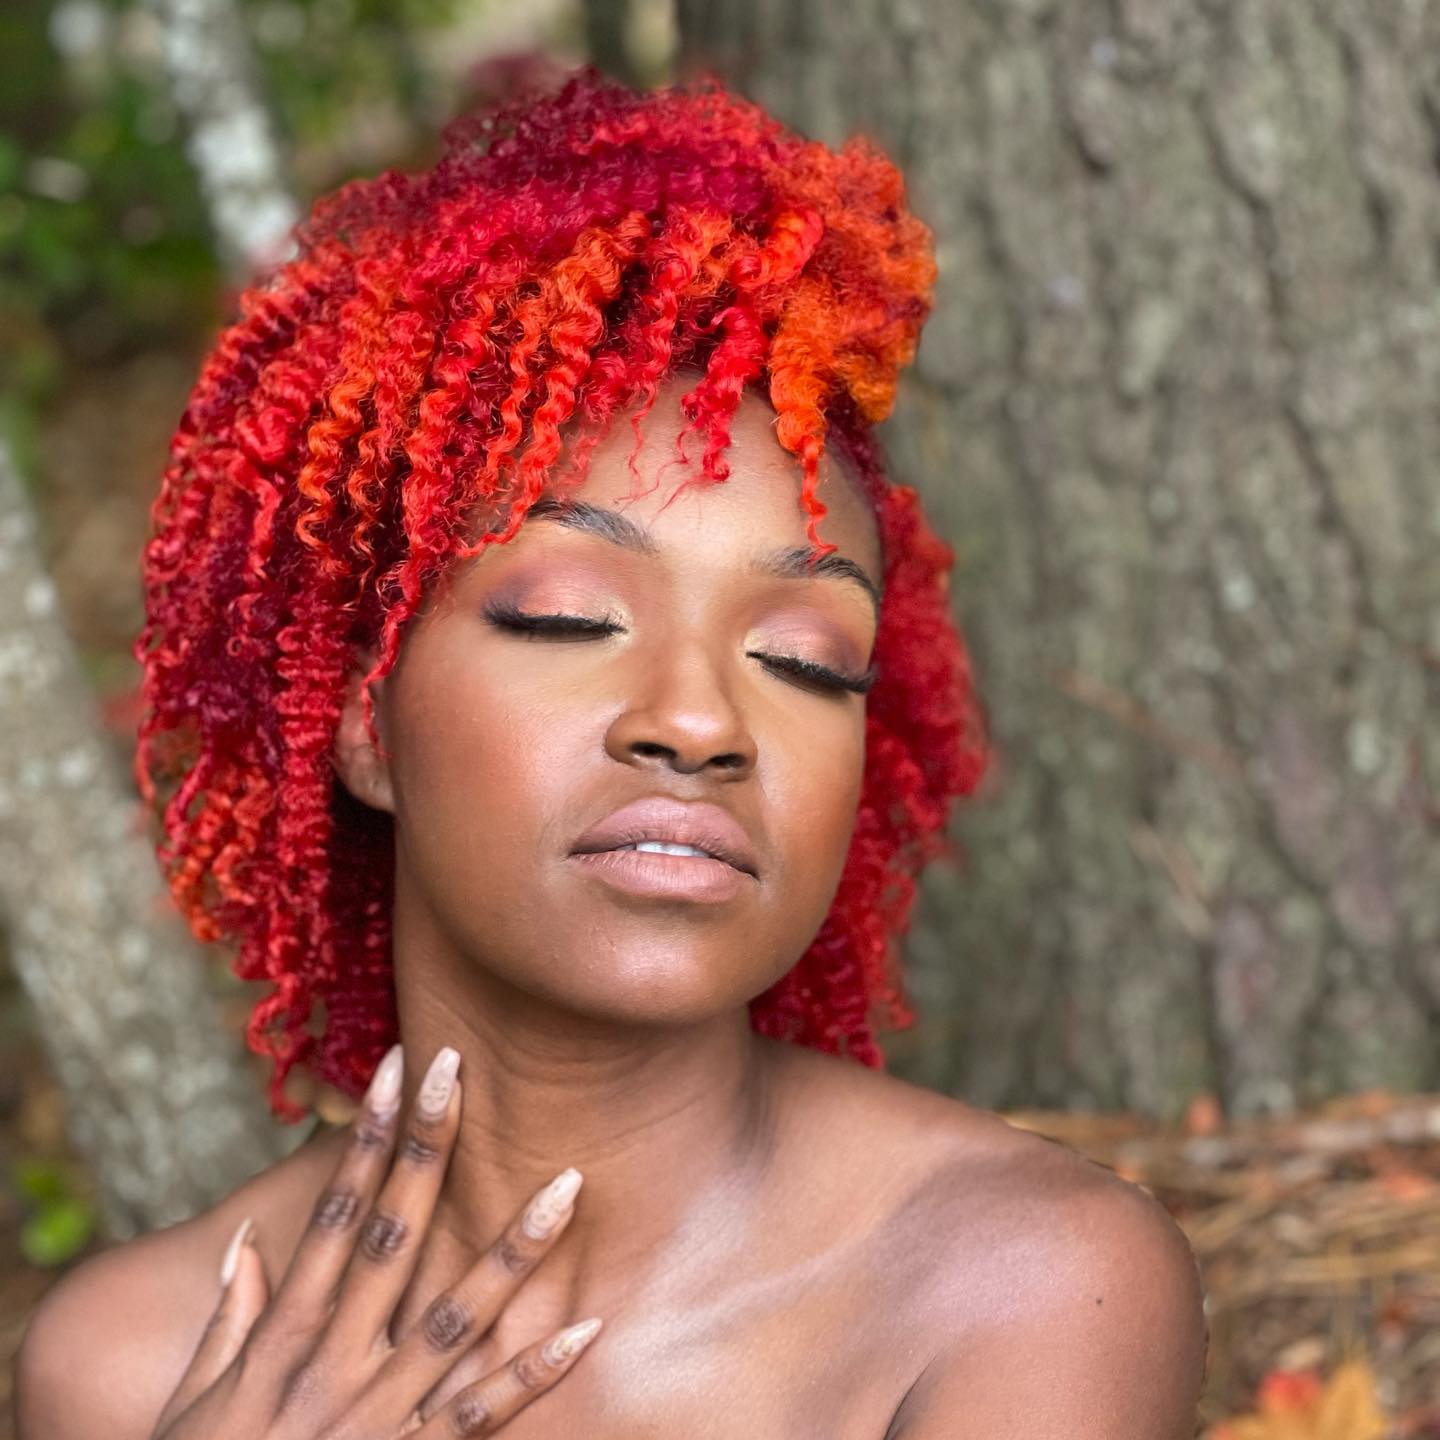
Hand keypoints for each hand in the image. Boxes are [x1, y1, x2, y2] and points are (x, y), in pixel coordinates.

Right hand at [151, 1045, 599, 1438]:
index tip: (398, 1071)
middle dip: (427, 1151)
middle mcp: (333, 1362)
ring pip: (455, 1318)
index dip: (368, 1140)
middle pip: (392, 1238)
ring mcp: (376, 1416)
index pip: (336, 1216)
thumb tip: (246, 1240)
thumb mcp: (195, 1400)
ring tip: (567, 1186)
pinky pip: (479, 1417)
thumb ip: (228, 1318)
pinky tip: (583, 1332)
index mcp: (283, 1337)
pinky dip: (531, 1375)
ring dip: (514, 1251)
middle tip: (461, 1073)